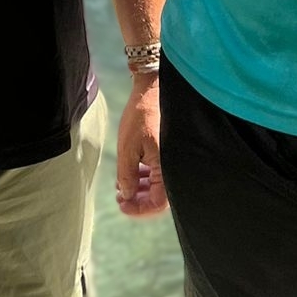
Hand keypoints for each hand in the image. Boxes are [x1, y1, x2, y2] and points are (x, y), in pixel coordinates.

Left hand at [115, 74, 166, 216]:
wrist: (154, 87)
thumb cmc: (142, 114)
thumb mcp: (127, 147)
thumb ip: (127, 176)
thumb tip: (127, 196)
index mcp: (168, 168)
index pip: (158, 203)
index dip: (139, 209)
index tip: (122, 205)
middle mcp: (176, 166)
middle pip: (160, 197)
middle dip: (139, 199)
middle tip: (120, 196)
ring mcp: (175, 158)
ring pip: (160, 185)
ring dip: (141, 187)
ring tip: (123, 184)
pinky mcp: (171, 150)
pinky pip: (162, 171)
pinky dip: (147, 175)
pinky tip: (133, 171)